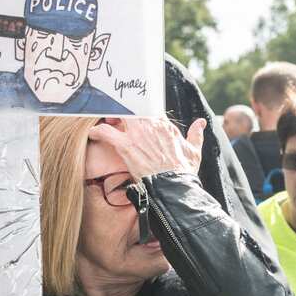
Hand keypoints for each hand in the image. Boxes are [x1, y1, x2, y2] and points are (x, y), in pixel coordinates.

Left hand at [86, 117, 203, 180]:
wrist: (174, 187)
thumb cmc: (184, 171)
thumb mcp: (194, 151)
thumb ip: (196, 134)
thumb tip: (201, 122)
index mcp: (165, 125)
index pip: (149, 108)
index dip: (141, 111)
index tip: (136, 115)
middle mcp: (151, 125)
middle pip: (131, 108)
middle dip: (123, 111)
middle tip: (118, 118)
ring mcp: (137, 134)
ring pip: (117, 114)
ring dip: (110, 117)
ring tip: (107, 123)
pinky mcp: (126, 146)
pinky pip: (105, 131)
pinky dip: (97, 132)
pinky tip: (94, 134)